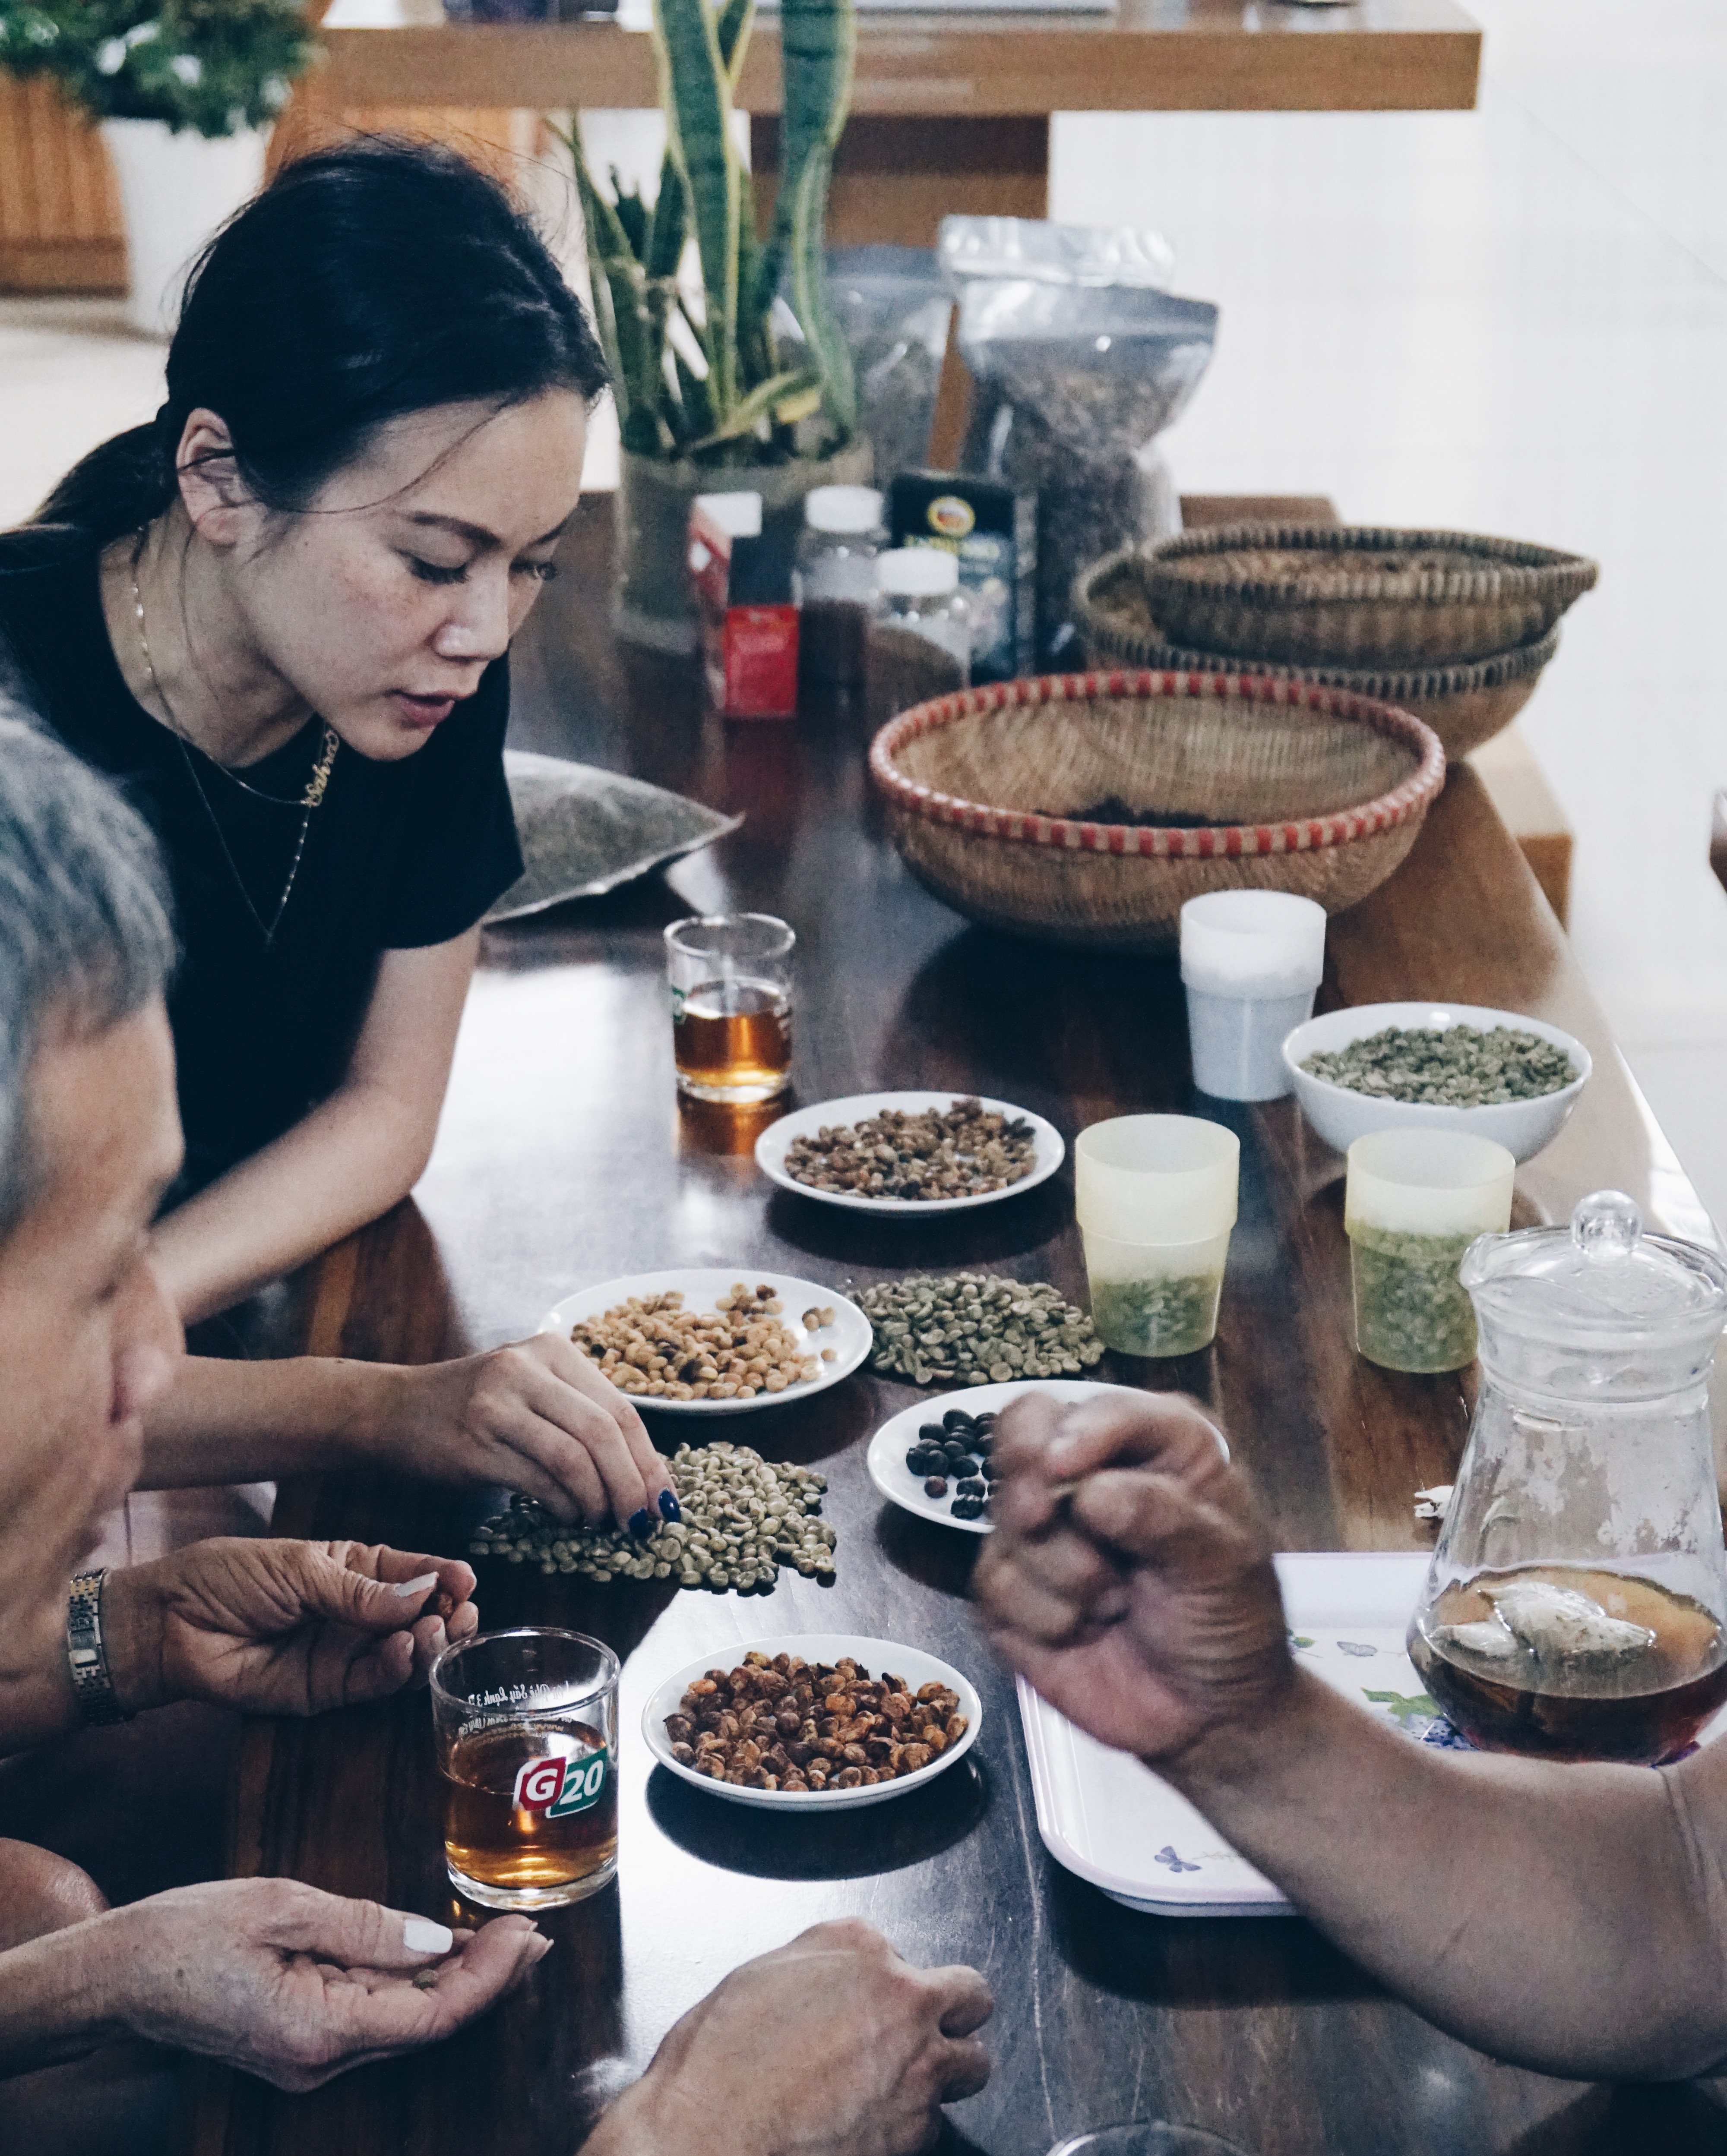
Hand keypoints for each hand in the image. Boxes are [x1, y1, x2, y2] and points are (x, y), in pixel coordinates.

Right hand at [91, 1878, 545, 2088]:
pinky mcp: (300, 2042)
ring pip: (405, 2024)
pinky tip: (446, 1954)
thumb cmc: (186, 1932)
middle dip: (489, 1979)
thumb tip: (438, 1940)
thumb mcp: (281, 1906)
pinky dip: (417, 1987)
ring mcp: (308, 2058)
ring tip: (508, 1939)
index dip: (490, 1979)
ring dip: (459, 1983)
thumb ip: (365, 1926)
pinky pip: (375, 2018)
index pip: (433, 2018)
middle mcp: (318, 2059)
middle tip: (536, 1931)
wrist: (116, 1973)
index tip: (526, 1932)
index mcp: (317, 2028)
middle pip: (428, 2026)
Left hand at [105, 1537, 477, 1718]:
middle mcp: (354, 1611)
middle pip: (418, 1615)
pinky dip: (395, 1670)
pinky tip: (403, 1652)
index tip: (467, 1579)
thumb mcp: (300, 1568)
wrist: (169, 1625)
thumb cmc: (227, 1578)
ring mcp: (342, 1651)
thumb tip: (425, 1593)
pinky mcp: (324, 1690)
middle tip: (462, 1614)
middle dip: (447, 1614)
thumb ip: (362, 1589)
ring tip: (433, 1632)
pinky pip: (372, 1682)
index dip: (442, 1575)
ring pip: (404, 1652)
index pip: (410, 1571)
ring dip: (428, 1643)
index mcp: (350, 1567)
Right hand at [382, 1336, 675, 1530]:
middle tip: (641, 1522)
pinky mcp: (474, 1444)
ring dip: (598, 1500)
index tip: (664, 1499)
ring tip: (602, 1522)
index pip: (621, 1409)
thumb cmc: (473, 1407)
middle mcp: (526, 1368)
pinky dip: (564, 1506)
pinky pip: (538, 1481)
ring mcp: (497, 1404)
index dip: (649, 1459)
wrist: (393, 1409)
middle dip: (632, 1484)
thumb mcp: (531, 1390)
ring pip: (574, 1458)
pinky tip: (568, 1517)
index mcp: (552, 1351)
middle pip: (604, 1432)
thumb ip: (580, 1417)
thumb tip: (645, 1475)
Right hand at [591, 1919, 990, 2155]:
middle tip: (926, 2029)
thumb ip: (817, 1963)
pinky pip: (936, 2120)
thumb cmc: (717, 2063)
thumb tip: (834, 1975)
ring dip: (947, 2069)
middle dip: (953, 2012)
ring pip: (972, 2063)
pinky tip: (872, 2122)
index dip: (883, 1980)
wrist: (712, 2136)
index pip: (901, 1951)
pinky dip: (912, 2122)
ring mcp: (917, 2065)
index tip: (866, 2000)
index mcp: (857, 1946)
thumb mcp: (759, 1977)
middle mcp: (901, 1997)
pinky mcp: (917, 2127)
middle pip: (970, 1996)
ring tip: (908, 2082)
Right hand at [973, 1391, 1291, 1761]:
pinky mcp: (1011, 1587)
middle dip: (1030, 1483)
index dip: (1074, 1432)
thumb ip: (1163, 1516)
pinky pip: (993, 1584)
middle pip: (1021, 1433)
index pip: (1096, 1408)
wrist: (1207, 1713)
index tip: (1062, 1468)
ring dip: (1062, 1574)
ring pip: (1007, 1520)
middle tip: (1043, 1517)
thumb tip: (1090, 1493)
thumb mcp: (1224, 1564)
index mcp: (1151, 1446)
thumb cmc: (1230, 1622)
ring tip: (1115, 1603)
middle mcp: (1090, 1473)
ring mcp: (1043, 1529)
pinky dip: (1042, 1617)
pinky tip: (1083, 1632)